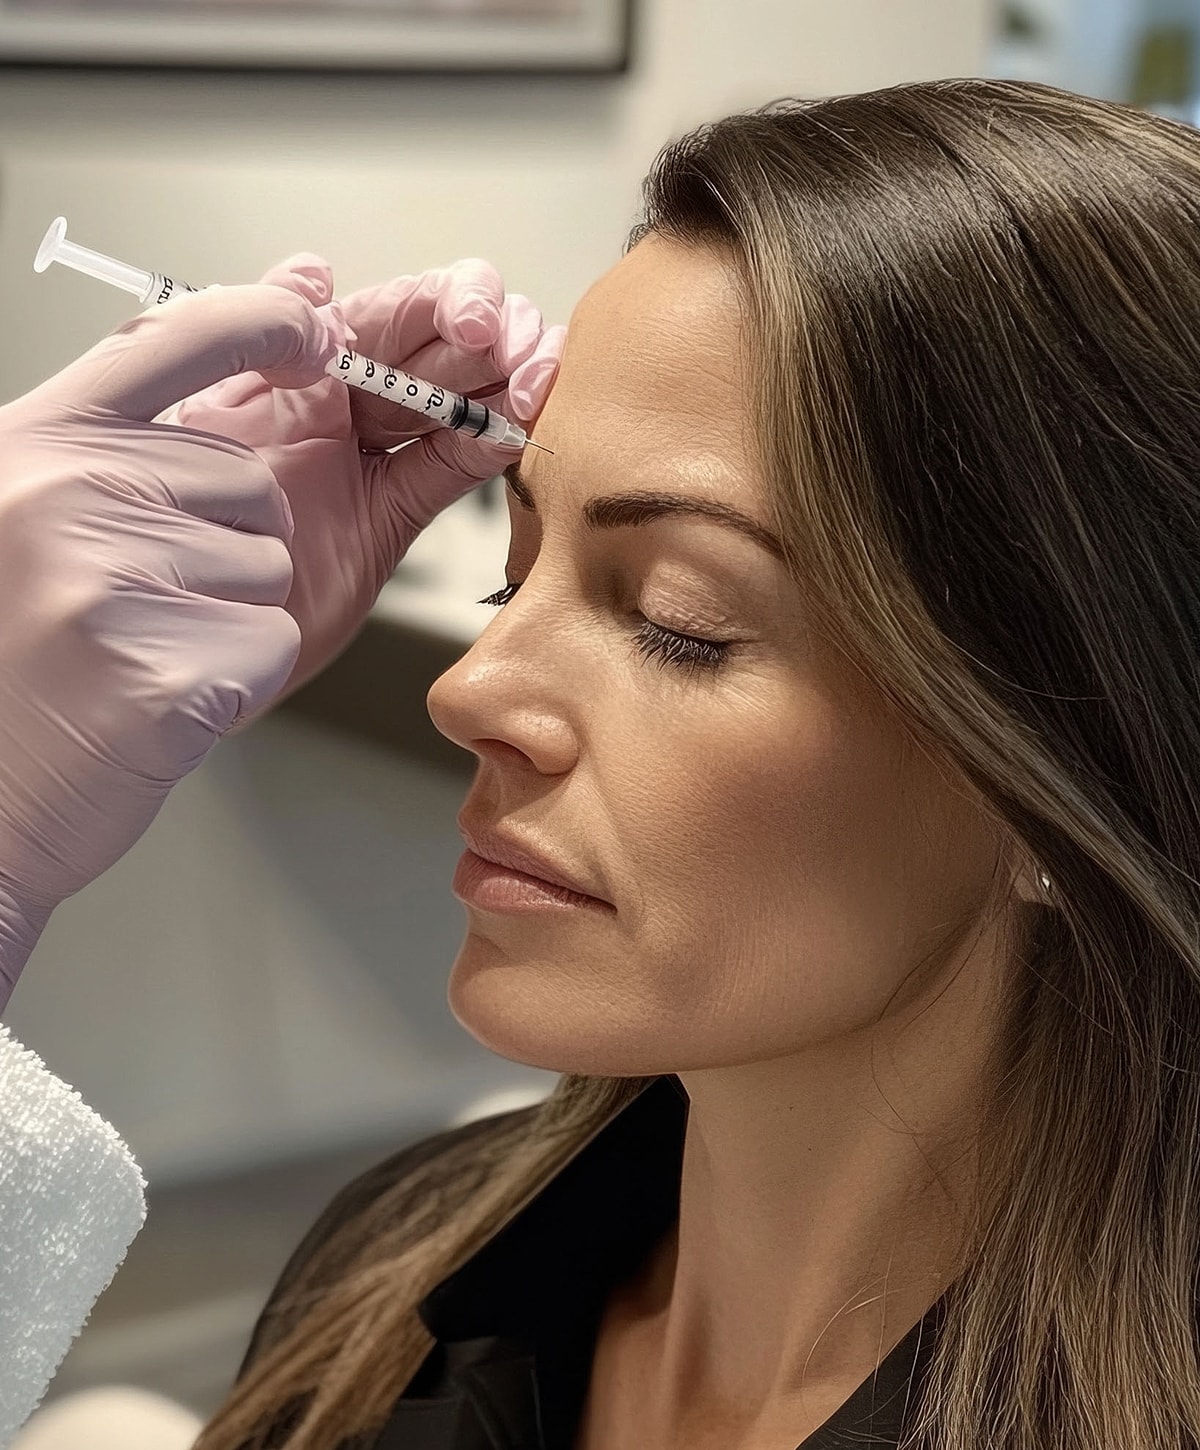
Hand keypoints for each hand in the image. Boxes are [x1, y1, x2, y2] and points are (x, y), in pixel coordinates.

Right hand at [0, 284, 348, 1004]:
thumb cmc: (15, 657)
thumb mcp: (41, 511)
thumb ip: (143, 425)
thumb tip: (290, 290)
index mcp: (36, 444)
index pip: (168, 339)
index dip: (256, 319)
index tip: (311, 323)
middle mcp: (67, 494)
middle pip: (249, 484)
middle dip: (224, 544)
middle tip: (137, 602)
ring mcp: (111, 578)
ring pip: (268, 565)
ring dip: (227, 613)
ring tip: (136, 649)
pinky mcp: (165, 666)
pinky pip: (272, 639)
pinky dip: (235, 676)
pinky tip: (159, 696)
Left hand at [162, 254, 564, 691]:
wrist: (181, 631)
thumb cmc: (168, 523)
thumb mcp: (195, 407)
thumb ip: (244, 333)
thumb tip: (312, 274)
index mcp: (297, 363)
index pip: (389, 309)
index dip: (442, 301)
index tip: (468, 319)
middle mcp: (340, 404)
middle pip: (440, 347)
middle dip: (490, 334)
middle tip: (510, 346)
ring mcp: (372, 457)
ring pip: (463, 399)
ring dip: (510, 379)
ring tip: (533, 377)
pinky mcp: (394, 514)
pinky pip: (457, 465)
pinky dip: (496, 441)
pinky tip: (519, 420)